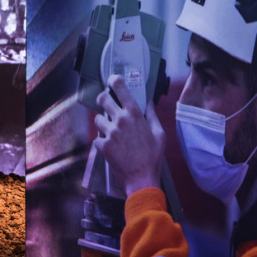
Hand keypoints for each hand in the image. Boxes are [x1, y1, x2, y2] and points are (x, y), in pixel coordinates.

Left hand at [94, 75, 165, 195]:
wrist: (141, 177)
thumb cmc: (153, 156)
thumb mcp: (159, 133)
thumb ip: (152, 115)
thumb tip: (148, 103)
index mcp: (134, 114)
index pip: (120, 89)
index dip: (114, 81)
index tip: (112, 80)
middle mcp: (119, 120)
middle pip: (102, 99)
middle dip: (103, 99)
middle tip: (106, 102)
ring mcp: (109, 133)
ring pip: (97, 119)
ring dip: (103, 122)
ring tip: (112, 130)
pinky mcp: (102, 146)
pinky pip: (97, 137)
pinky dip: (102, 140)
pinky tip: (111, 146)